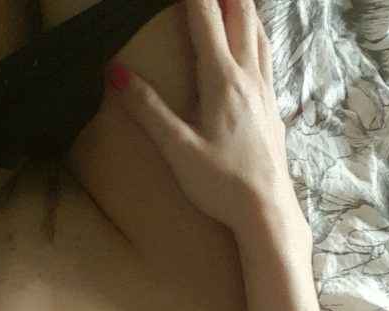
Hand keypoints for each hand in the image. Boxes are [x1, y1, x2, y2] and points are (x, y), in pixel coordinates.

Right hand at [106, 0, 304, 233]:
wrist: (267, 211)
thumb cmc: (222, 185)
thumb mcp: (178, 149)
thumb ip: (148, 110)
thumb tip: (115, 73)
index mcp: (222, 80)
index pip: (206, 16)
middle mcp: (248, 77)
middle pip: (241, 13)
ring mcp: (265, 92)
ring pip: (259, 33)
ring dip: (244, 8)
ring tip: (232, 1)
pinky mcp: (273, 110)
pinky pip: (267, 59)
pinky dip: (257, 37)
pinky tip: (254, 47)